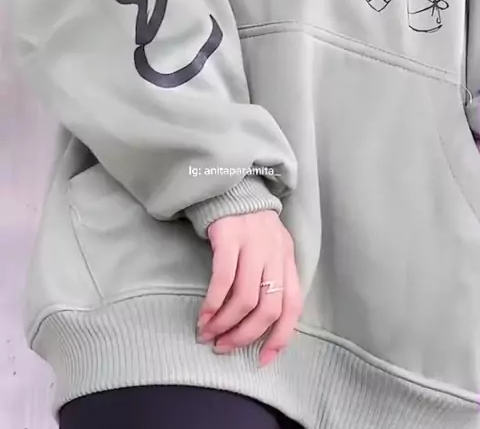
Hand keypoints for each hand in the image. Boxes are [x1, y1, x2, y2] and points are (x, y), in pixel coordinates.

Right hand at [197, 210, 301, 366]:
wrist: (230, 183)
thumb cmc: (248, 224)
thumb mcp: (269, 248)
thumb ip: (271, 277)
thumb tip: (259, 324)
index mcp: (287, 258)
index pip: (293, 305)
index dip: (280, 337)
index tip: (262, 360)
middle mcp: (275, 252)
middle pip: (269, 307)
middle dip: (246, 336)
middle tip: (225, 348)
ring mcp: (253, 242)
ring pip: (245, 298)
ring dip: (225, 324)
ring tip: (209, 335)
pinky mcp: (229, 235)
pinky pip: (223, 279)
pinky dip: (213, 304)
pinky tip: (203, 315)